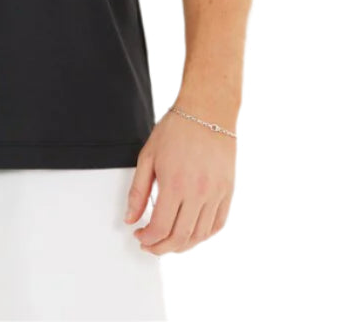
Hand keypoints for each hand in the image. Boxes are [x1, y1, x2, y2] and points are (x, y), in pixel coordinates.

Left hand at [123, 107, 234, 253]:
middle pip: (180, 238)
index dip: (148, 238)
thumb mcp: (148, 156)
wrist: (207, 110)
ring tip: (169, 241)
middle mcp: (198, 193)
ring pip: (200, 236)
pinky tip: (191, 233)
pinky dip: (203, 236)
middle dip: (161, 248)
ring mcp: (216, 194)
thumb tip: (130, 218)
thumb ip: (138, 191)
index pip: (160, 227)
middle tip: (150, 244)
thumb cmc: (177, 128)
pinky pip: (217, 225)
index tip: (140, 235)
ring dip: (182, 246)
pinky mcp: (228, 191)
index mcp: (175, 184)